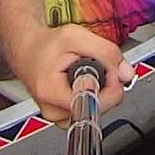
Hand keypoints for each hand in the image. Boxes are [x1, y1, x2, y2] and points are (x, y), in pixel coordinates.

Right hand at [11, 24, 126, 125]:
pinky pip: (88, 110)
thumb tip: (127, 73)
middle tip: (94, 65)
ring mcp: (58, 117)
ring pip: (95, 110)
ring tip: (84, 72)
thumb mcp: (77, 36)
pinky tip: (81, 82)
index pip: (96, 103)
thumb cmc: (47, 44)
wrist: (28, 50)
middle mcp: (54, 112)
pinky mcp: (62, 117)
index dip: (110, 85)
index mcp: (52, 93)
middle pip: (99, 108)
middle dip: (105, 85)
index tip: (108, 68)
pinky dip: (91, 95)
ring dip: (98, 90)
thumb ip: (106, 52)